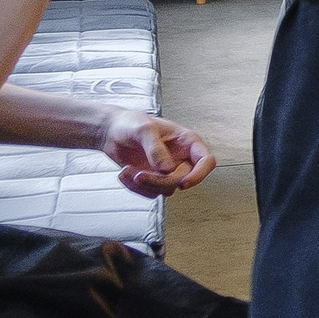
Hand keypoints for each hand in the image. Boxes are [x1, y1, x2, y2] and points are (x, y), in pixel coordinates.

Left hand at [96, 110, 215, 196]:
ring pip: (167, 190)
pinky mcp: (154, 180)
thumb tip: (168, 170)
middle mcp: (181, 158)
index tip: (182, 184)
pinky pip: (151, 193)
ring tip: (126, 170)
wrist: (112, 132)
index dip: (199, 174)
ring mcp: (168, 171)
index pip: (206, 161)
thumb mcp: (144, 130)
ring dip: (144, 185)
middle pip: (182, 179)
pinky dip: (135, 188)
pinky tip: (124, 173)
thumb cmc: (131, 123)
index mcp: (187, 142)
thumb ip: (156, 149)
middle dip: (159, 181)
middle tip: (139, 176)